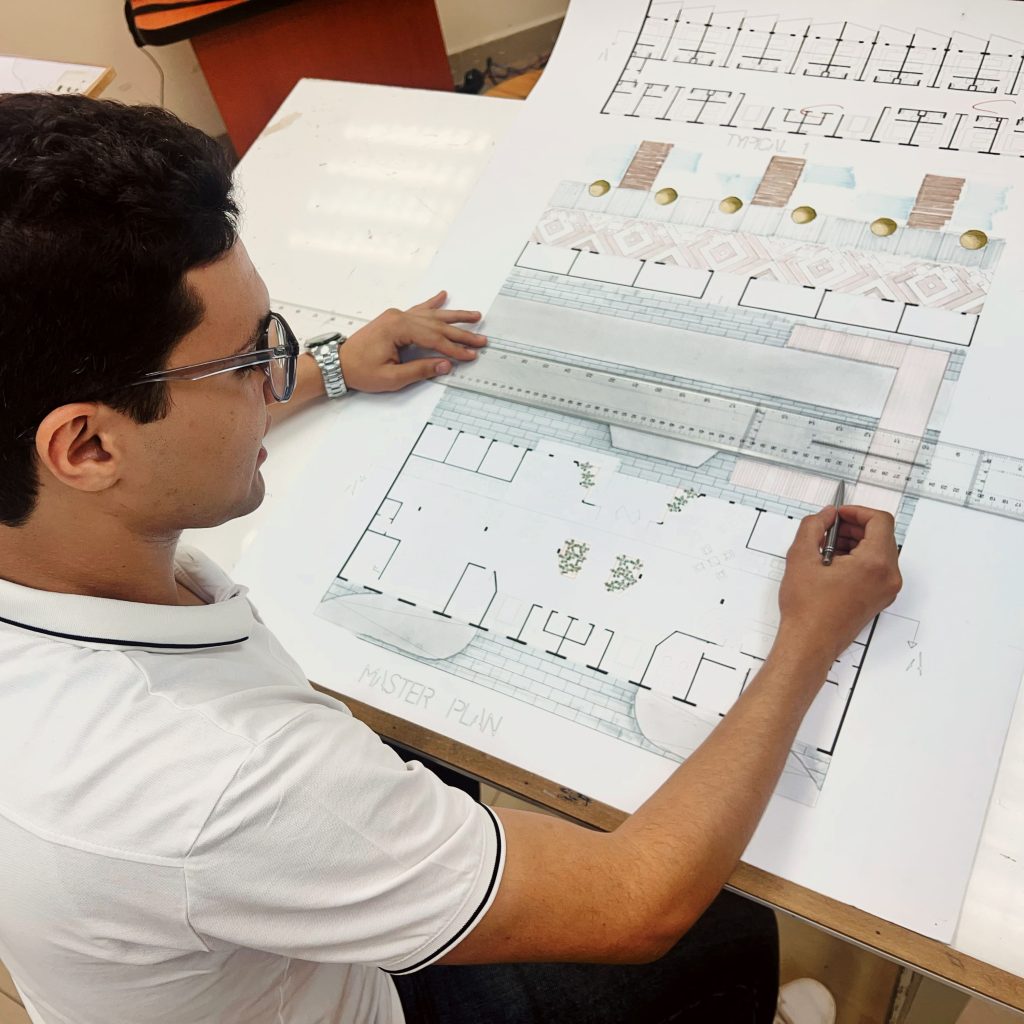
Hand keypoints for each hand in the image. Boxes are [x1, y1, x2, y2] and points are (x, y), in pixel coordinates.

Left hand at [339, 290, 485, 392]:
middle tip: (481, 340)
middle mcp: (399, 317)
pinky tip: (443, 295)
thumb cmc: (360, 371)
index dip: (455, 349)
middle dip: (461, 333)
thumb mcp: (392, 377)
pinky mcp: (394, 319)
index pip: (434, 339)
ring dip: (454, 316)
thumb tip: (445, 365)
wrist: (338, 363)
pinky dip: (432, 303)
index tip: (471, 355)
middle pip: (437, 325)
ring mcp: (396, 316)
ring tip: (475, 316)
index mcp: (398, 328)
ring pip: (432, 315)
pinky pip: (418, 310)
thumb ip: (420, 370)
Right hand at [776, 505, 901, 667]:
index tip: (838, 515)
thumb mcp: (801, 557)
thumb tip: (826, 516)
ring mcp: (886, 590)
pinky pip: (876, 568)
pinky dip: (858, 559)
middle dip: (855, 527)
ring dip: (856, 543)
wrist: (809, 643)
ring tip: (826, 549)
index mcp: (875, 564)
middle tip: (829, 529)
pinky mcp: (879, 598)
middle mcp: (888, 577)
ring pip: (879, 552)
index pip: (880, 521)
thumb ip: (814, 526)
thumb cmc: (807, 609)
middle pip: (882, 536)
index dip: (857, 512)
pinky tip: (832, 565)